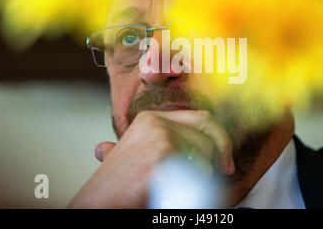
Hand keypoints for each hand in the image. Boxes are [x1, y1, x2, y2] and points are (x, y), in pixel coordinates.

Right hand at [68, 110, 234, 208]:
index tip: (224, 158)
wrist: (98, 204)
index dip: (218, 137)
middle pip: (207, 134)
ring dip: (201, 174)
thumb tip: (204, 144)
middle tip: (224, 170)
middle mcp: (155, 122)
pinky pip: (199, 170)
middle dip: (220, 153)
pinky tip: (171, 188)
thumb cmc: (118, 186)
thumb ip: (164, 141)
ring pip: (205, 153)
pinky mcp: (164, 154)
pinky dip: (193, 185)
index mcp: (151, 118)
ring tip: (176, 184)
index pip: (201, 118)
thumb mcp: (139, 153)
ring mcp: (159, 136)